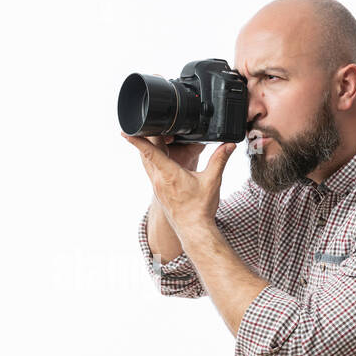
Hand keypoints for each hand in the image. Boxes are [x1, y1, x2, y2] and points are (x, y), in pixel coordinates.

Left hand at [122, 131, 238, 234]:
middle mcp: (159, 179)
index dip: (137, 141)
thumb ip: (220, 160)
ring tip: (152, 137)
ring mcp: (157, 185)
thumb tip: (229, 144)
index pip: (150, 153)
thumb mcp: (212, 181)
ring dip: (147, 149)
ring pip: (147, 162)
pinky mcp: (158, 190)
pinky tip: (159, 156)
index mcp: (169, 174)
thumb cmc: (200, 208)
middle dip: (145, 139)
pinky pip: (151, 170)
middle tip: (147, 126)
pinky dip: (152, 159)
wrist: (193, 230)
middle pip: (146, 154)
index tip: (126, 133)